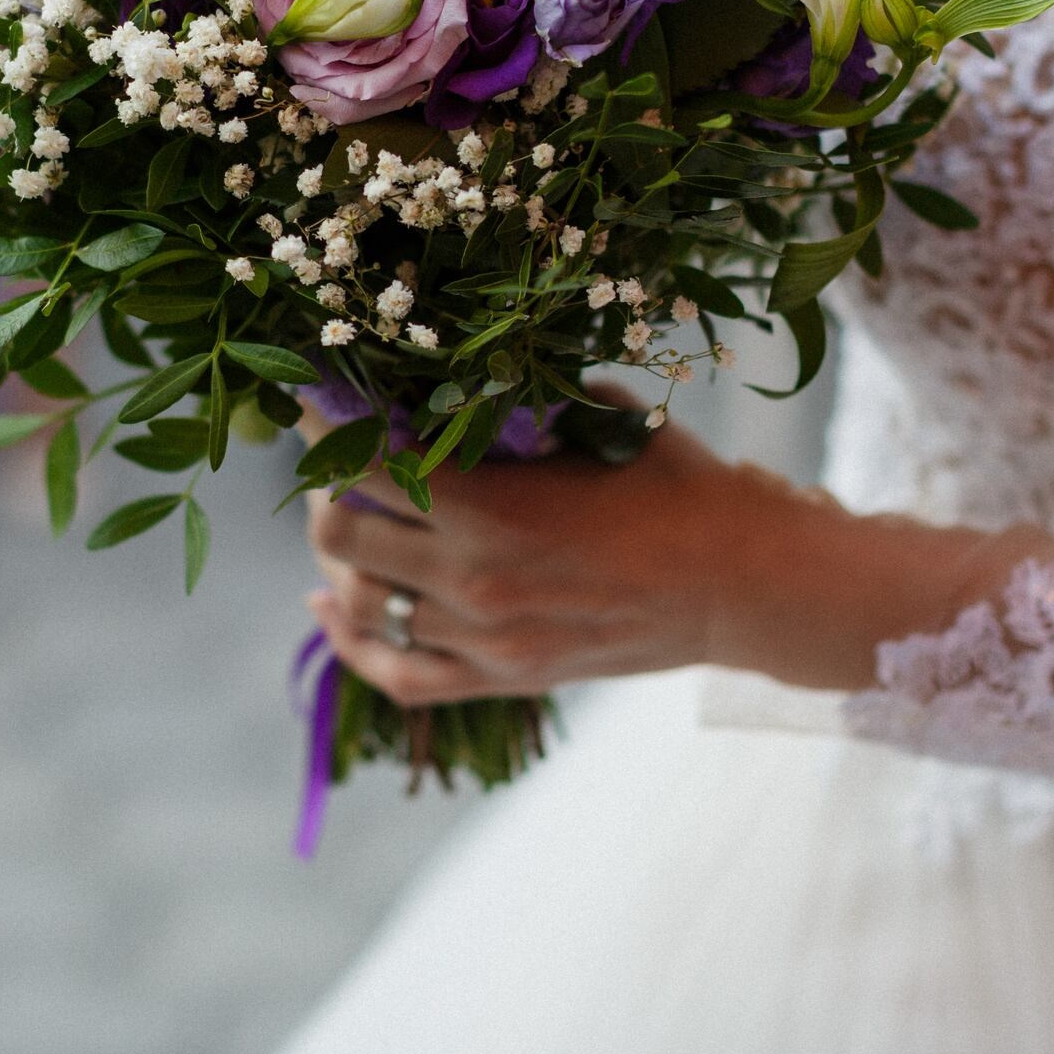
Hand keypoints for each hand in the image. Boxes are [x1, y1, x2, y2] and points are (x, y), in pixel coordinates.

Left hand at [304, 400, 841, 706]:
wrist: (742, 584)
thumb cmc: (676, 487)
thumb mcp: (597, 422)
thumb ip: (518, 403)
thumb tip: (449, 374)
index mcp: (493, 509)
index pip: (365, 464)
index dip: (324, 426)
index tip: (312, 399)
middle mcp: (475, 581)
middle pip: (338, 536)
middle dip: (322, 491)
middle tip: (335, 465)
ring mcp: (485, 641)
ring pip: (361, 604)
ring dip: (338, 558)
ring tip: (344, 521)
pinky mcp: (502, 680)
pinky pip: (397, 675)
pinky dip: (351, 642)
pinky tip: (329, 608)